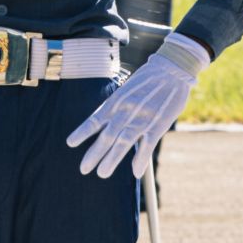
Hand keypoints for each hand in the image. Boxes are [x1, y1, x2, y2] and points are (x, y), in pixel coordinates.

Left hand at [66, 34, 207, 177]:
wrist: (172, 69)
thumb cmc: (148, 80)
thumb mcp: (128, 90)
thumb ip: (119, 108)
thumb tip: (106, 122)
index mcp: (117, 101)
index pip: (95, 120)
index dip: (82, 132)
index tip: (70, 143)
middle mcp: (126, 111)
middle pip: (107, 136)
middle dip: (94, 153)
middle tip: (84, 169)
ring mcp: (142, 118)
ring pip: (123, 142)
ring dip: (112, 159)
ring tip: (102, 173)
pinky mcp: (158, 124)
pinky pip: (147, 145)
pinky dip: (140, 159)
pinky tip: (135, 172)